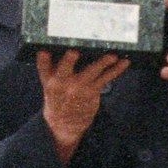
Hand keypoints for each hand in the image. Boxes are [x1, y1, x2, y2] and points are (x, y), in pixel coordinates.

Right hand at [36, 48, 126, 163]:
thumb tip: (51, 45)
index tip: (43, 52)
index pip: (43, 68)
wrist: (64, 123)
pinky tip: (125, 62)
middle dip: (68, 61)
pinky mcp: (93, 90)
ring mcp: (79, 87)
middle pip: (65, 69)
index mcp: (49, 80)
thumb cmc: (57, 95)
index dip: (43, 60)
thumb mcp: (48, 82)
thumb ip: (47, 66)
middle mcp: (62, 83)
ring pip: (91, 72)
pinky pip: (106, 78)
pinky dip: (116, 69)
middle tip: (73, 52)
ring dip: (102, 63)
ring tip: (111, 56)